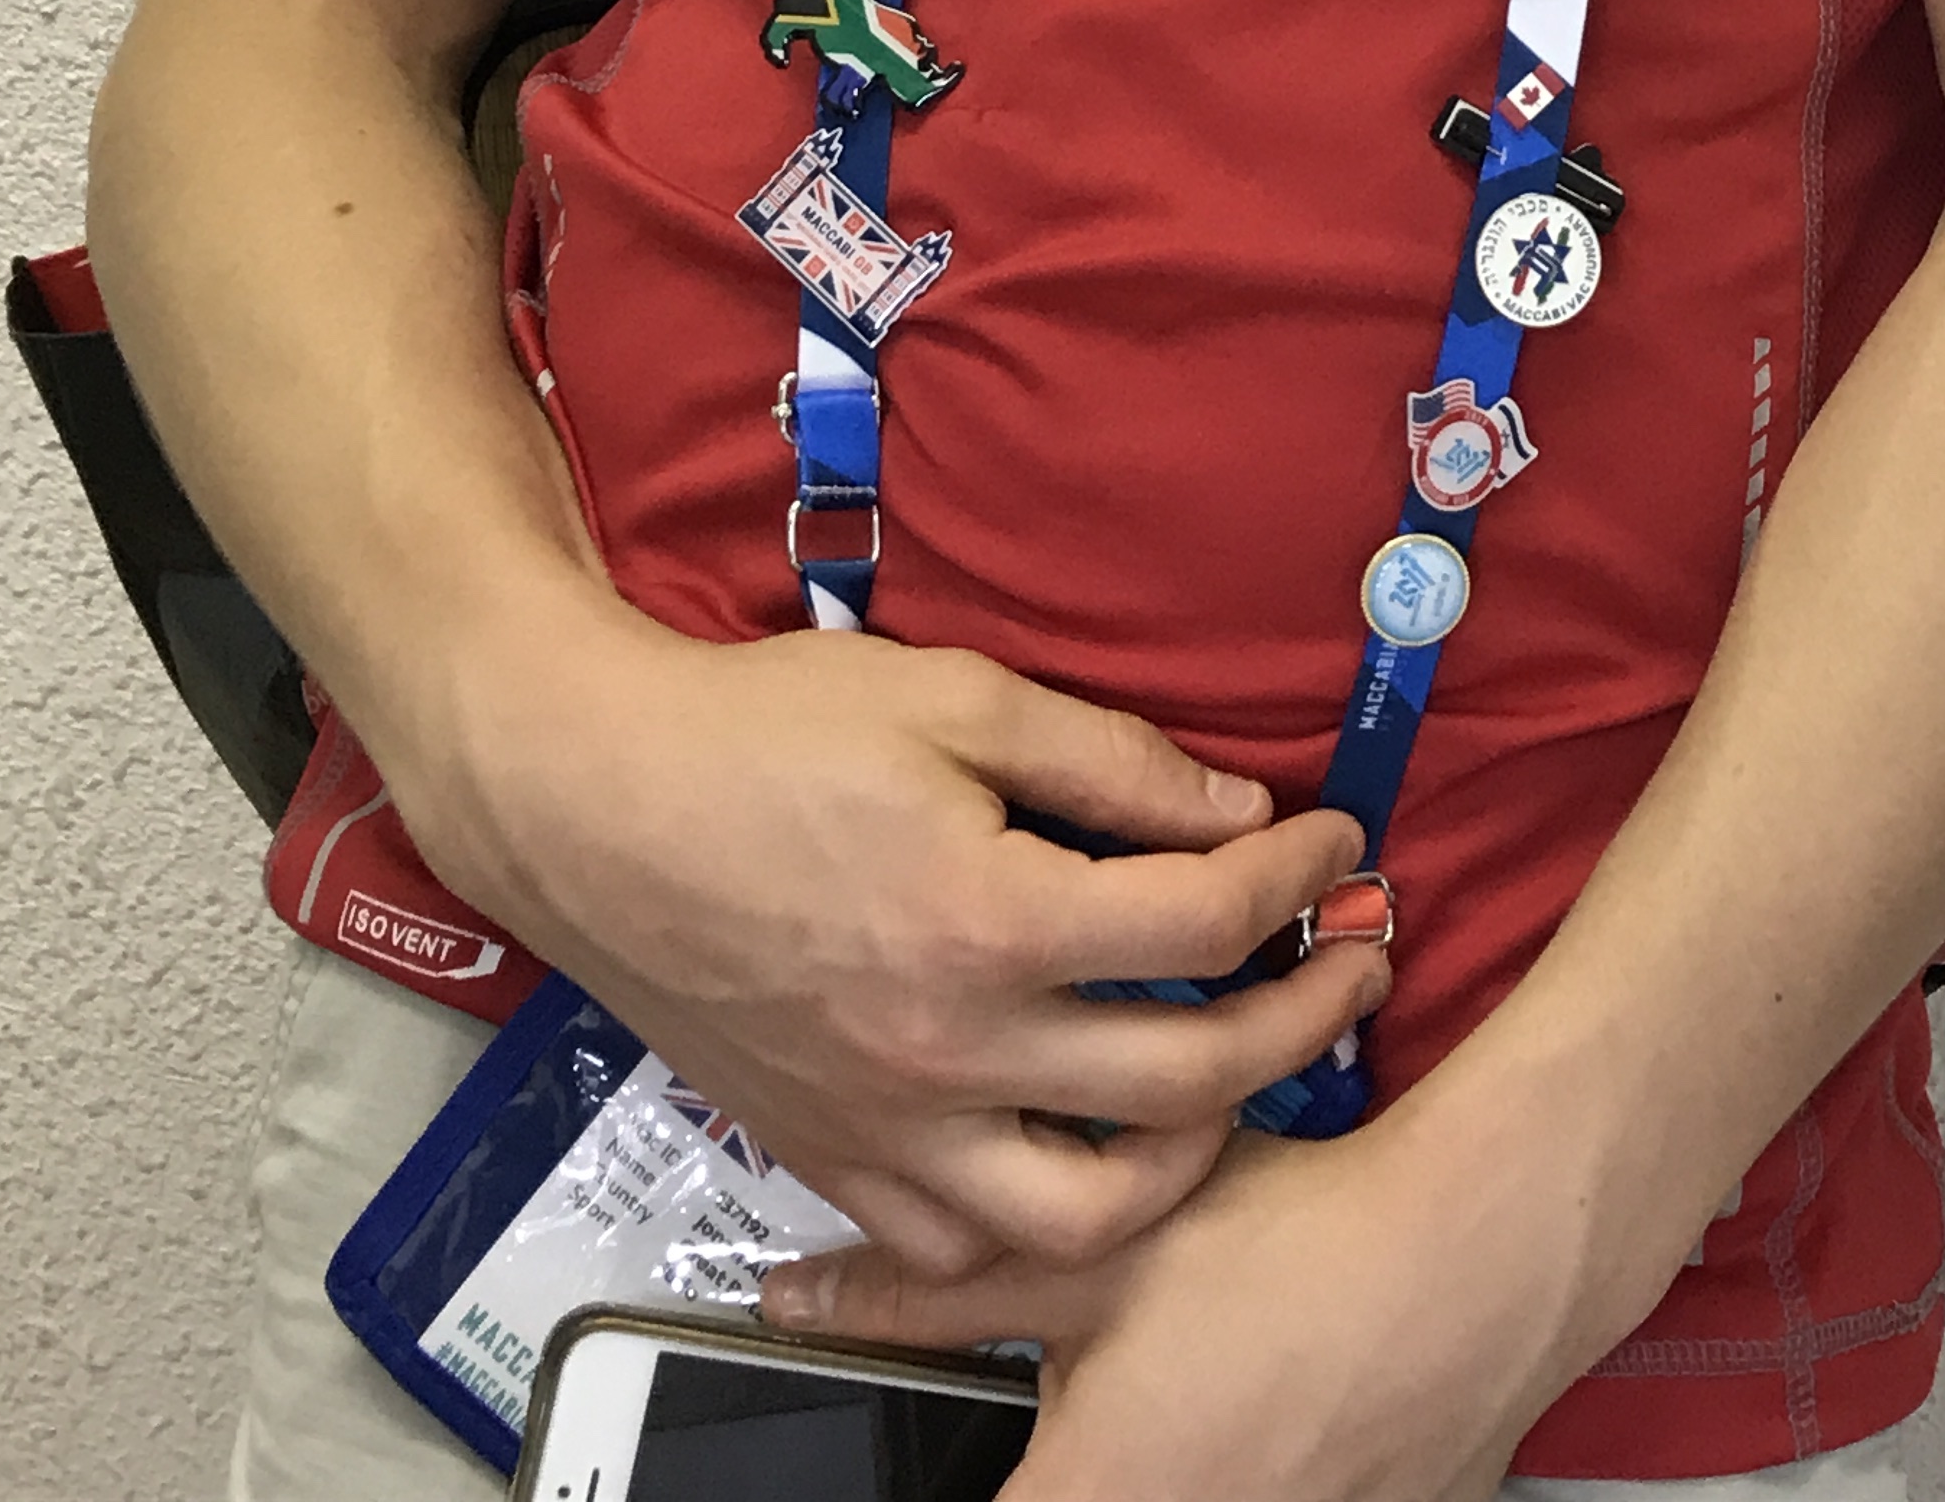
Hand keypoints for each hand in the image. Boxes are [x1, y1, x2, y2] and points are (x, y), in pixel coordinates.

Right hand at [395, 597, 1383, 1275]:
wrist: (592, 805)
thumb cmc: (762, 734)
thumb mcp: (954, 696)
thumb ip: (1108, 759)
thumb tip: (1232, 806)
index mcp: (988, 917)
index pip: (1205, 923)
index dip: (1298, 874)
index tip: (1332, 841)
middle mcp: (948, 1046)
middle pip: (1187, 1080)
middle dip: (1304, 1018)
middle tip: (1352, 964)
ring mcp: (887, 1123)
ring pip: (1089, 1210)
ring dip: (1190, 1154)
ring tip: (1231, 1081)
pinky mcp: (830, 1156)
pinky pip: (964, 1247)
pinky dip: (1043, 1217)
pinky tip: (1078, 1143)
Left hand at [764, 1112, 1603, 1501]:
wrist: (1476, 1254)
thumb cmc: (1293, 1255)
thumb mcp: (1092, 1253)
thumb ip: (931, 1295)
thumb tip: (804, 1302)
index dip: (957, 1469)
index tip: (952, 1444)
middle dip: (1058, 1452)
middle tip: (1101, 1384)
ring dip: (1152, 1454)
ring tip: (1200, 1375)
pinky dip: (1250, 1465)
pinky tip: (1270, 1395)